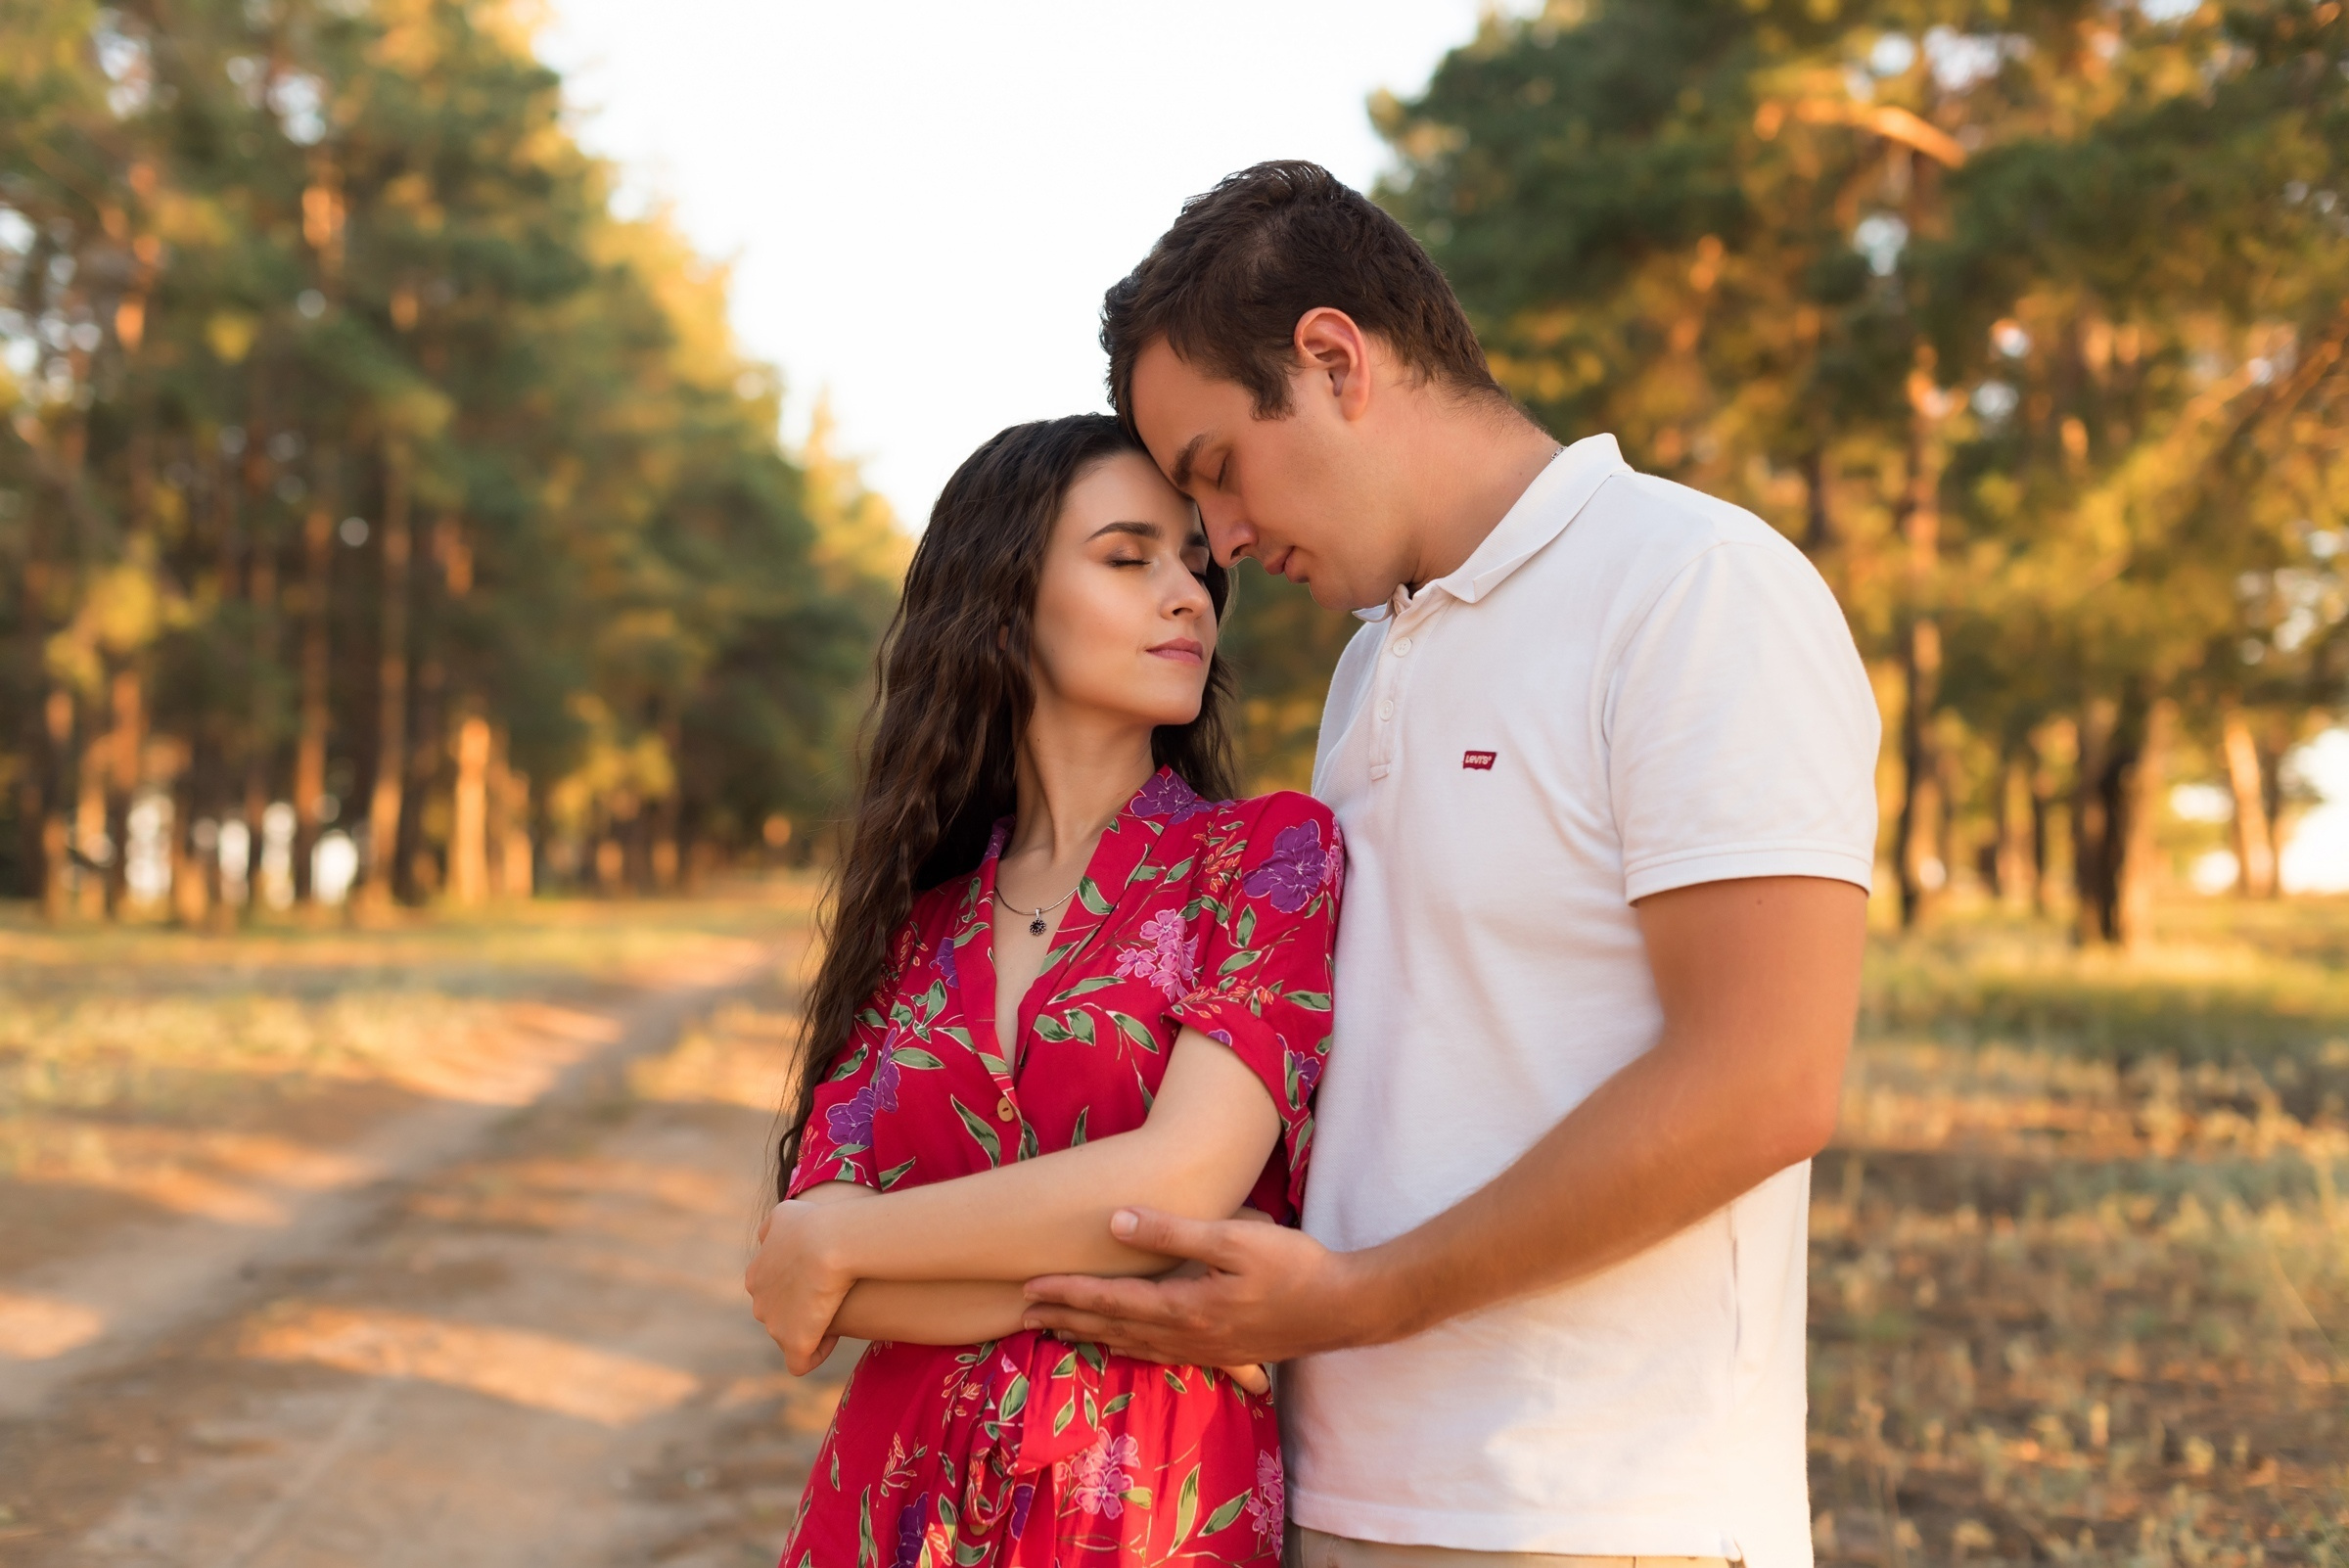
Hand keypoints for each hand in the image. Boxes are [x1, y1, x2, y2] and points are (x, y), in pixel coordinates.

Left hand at [745, 1199, 852, 1374]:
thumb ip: (772, 1228)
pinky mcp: (794, 1343)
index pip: (775, 1290)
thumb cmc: (815, 1221)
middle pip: (781, 1315)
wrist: (830, 1242)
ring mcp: (775, 1326)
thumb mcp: (785, 1214)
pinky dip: (815, 1354)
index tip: (824, 1277)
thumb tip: (766, 1238)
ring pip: (793, 1336)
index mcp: (756, 1276)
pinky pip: (801, 1362)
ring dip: (813, 1330)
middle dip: (804, 1311)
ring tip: (840, 1316)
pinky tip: (834, 1338)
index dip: (801, 1286)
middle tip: (833, 1297)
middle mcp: (759, 1303)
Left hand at [1022, 1207, 1388, 1366]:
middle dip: (1068, 1319)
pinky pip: (1160, 1354)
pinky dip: (1130, 1348)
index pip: (1112, 1301)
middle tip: (1024, 1315)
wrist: (1345, 1307)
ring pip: (1134, 1345)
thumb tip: (1116, 1223)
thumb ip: (1174, 1232)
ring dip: (1093, 1336)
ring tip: (1061, 1331)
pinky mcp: (1222, 1352)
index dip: (1068, 1294)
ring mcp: (1205, 1349)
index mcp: (1185, 1308)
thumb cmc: (1294, 1266)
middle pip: (1114, 1328)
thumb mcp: (1235, 1238)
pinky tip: (1127, 1345)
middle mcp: (1187, 1336)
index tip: (1029, 1288)